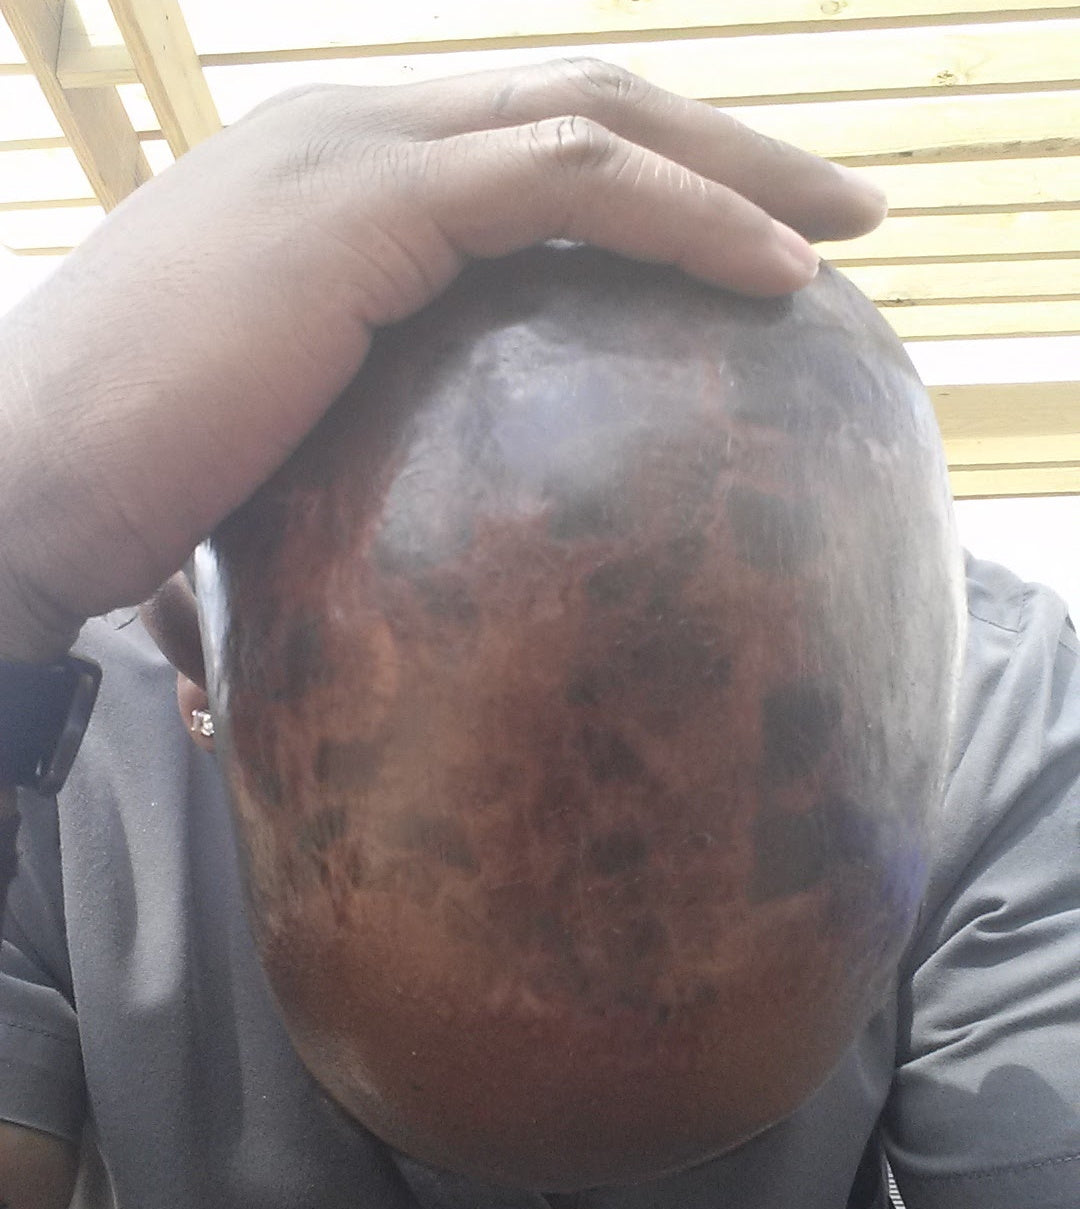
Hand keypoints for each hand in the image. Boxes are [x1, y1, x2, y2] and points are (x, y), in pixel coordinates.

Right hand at [0, 58, 884, 660]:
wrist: (22, 476)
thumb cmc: (142, 474)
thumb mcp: (288, 409)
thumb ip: (374, 396)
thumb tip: (438, 488)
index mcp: (338, 173)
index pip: (528, 141)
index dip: (652, 171)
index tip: (749, 231)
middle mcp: (352, 126)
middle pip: (588, 100)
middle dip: (729, 146)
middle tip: (839, 209)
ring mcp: (356, 149)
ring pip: (598, 117)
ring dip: (740, 168)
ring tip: (844, 232)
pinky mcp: (366, 203)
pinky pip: (570, 180)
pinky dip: (686, 214)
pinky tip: (776, 275)